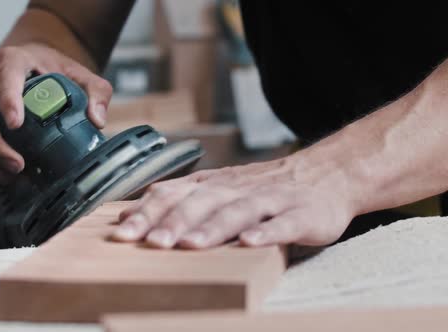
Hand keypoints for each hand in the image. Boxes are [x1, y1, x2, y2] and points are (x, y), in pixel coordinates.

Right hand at [0, 43, 112, 182]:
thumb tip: (97, 120)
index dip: (8, 100)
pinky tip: (7, 176)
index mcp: (13, 61)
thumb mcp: (82, 75)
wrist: (35, 64)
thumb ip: (97, 92)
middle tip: (18, 165)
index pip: (6, 77)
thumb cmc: (55, 69)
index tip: (15, 124)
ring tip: (14, 176)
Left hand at [111, 152, 355, 248]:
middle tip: (149, 242)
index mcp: (216, 184)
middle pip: (202, 202)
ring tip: (191, 244)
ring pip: (238, 211)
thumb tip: (130, 213)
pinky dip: (267, 232)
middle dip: (173, 222)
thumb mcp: (221, 187)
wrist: (326, 172)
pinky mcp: (301, 214)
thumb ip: (180, 198)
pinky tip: (250, 244)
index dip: (148, 211)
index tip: (122, 231)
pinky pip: (283, 224)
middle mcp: (239, 188)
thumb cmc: (266, 186)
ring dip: (213, 227)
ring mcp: (271, 200)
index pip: (175, 193)